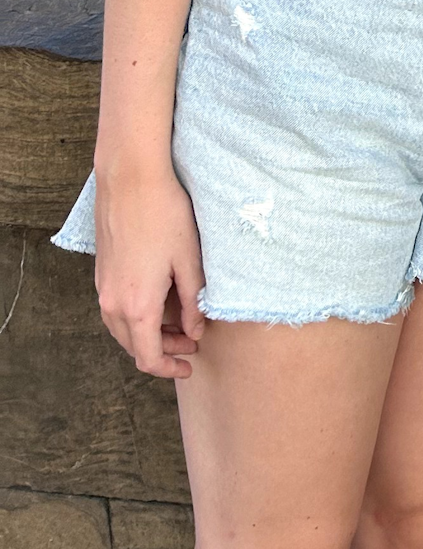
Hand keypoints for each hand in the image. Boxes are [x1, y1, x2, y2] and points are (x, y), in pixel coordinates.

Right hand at [93, 169, 206, 380]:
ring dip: (149, 334)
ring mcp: (102, 288)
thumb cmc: (164, 214)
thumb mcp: (189, 260)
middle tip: (192, 341)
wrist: (130, 179)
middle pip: (134, 346)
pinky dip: (137, 316)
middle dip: (163, 350)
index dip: (169, 368)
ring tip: (179, 322)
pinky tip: (159, 300)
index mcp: (137, 305)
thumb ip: (192, 301)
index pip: (148, 356)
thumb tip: (195, 331)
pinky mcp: (101, 273)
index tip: (190, 365)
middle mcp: (112, 303)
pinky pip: (116, 309)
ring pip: (122, 329)